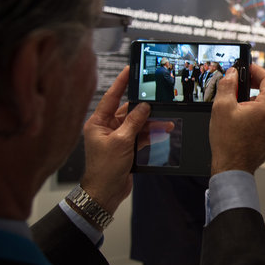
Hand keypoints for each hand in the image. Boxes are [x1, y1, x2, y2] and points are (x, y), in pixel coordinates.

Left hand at [80, 66, 151, 217]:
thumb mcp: (121, 141)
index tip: (129, 70)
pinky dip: (150, 135)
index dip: (121, 83)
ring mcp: (116, 138)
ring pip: (137, 125)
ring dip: (151, 124)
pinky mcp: (126, 148)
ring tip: (166, 123)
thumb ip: (133, 122)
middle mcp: (106, 128)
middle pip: (128, 112)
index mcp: (98, 123)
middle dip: (144, 109)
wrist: (105, 193)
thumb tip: (144, 107)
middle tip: (158, 101)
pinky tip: (162, 132)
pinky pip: (140, 136)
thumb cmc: (104, 169)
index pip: (111, 97)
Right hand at [209, 64, 264, 174]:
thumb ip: (228, 85)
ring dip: (264, 97)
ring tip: (245, 101)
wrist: (232, 168)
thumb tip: (232, 73)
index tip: (248, 70)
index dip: (259, 71)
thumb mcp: (221, 108)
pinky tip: (249, 116)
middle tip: (250, 81)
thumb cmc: (227, 142)